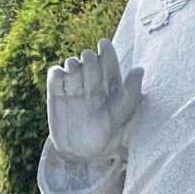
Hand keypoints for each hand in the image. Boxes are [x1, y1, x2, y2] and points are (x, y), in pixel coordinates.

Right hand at [46, 38, 143, 163]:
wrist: (84, 150)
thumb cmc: (109, 130)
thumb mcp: (123, 110)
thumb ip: (132, 89)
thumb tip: (139, 69)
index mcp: (110, 82)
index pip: (108, 59)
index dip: (106, 49)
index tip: (103, 44)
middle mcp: (92, 81)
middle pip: (90, 59)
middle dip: (90, 60)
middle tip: (90, 74)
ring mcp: (74, 86)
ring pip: (72, 64)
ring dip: (73, 66)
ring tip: (77, 83)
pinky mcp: (57, 94)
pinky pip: (55, 75)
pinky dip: (56, 73)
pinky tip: (60, 76)